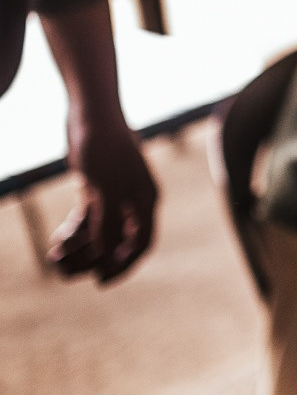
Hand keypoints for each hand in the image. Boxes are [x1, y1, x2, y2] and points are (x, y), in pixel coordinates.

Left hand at [48, 122, 157, 283]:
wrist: (90, 113)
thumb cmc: (103, 146)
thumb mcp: (104, 187)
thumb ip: (107, 223)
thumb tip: (108, 255)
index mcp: (145, 200)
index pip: (141, 243)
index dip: (123, 265)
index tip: (99, 281)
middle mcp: (134, 201)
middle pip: (116, 243)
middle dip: (90, 259)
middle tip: (61, 271)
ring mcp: (115, 196)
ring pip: (99, 233)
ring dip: (78, 249)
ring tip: (53, 257)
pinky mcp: (98, 189)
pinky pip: (88, 220)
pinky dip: (74, 232)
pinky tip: (56, 240)